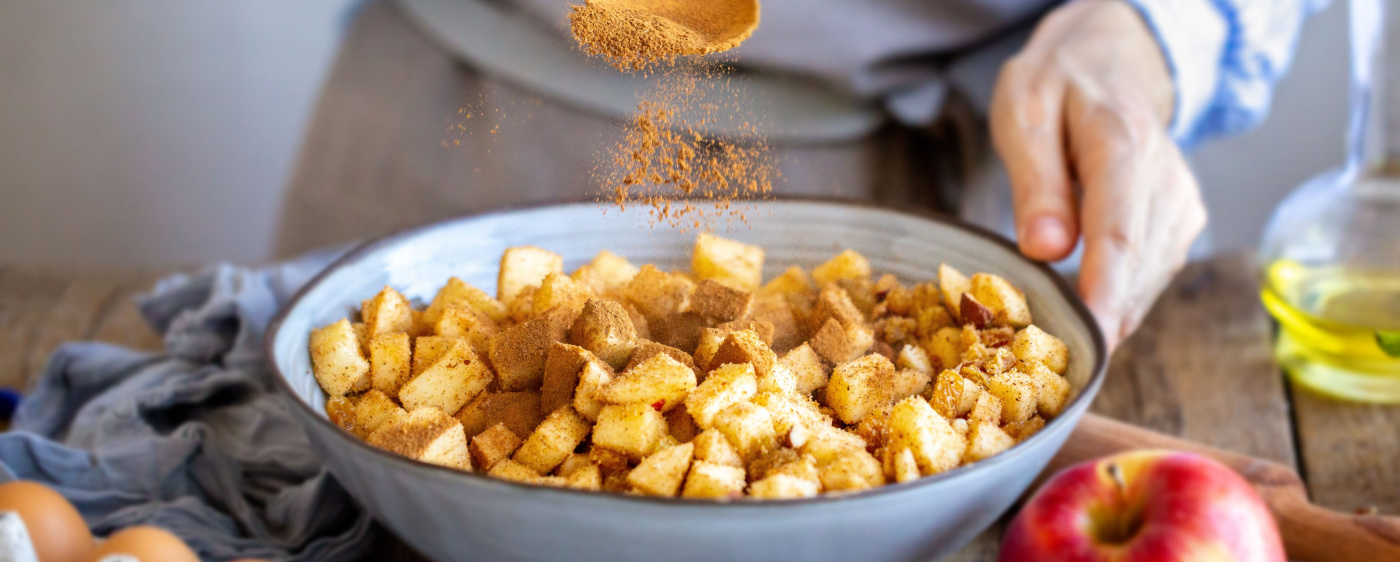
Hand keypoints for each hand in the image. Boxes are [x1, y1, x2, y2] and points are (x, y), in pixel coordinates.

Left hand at [990, 0, 1206, 349]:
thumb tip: (1046, 251)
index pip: (1119, 233)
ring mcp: (1180, 204)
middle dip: (1099, 320)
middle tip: (1050, 363)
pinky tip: (1084, 311)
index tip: (1092, 343)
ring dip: (1107, 314)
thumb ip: (1035, 181)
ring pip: (1148, 282)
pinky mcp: (1180, 224)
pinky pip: (1150, 278)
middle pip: (1137, 268)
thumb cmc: (1057, 86)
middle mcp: (1165, 179)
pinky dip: (1118, 300)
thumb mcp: (1024, 112)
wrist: (1110, 64)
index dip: (1106, 295)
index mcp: (1122, 145)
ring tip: (1057, 340)